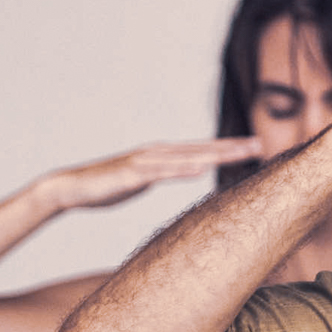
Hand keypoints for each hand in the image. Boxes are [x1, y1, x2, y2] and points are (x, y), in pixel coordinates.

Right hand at [35, 137, 261, 211]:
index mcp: (162, 155)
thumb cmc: (108, 184)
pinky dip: (182, 169)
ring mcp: (145, 162)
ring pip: (187, 157)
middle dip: (232, 147)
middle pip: (202, 149)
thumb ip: (165, 175)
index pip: (203, 150)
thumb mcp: (145, 180)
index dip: (229, 147)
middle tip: (261, 144)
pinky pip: (161, 172)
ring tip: (241, 153)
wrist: (70, 187)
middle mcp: (158, 153)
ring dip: (215, 154)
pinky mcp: (132, 174)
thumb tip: (185, 175)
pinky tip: (201, 168)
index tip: (255, 146)